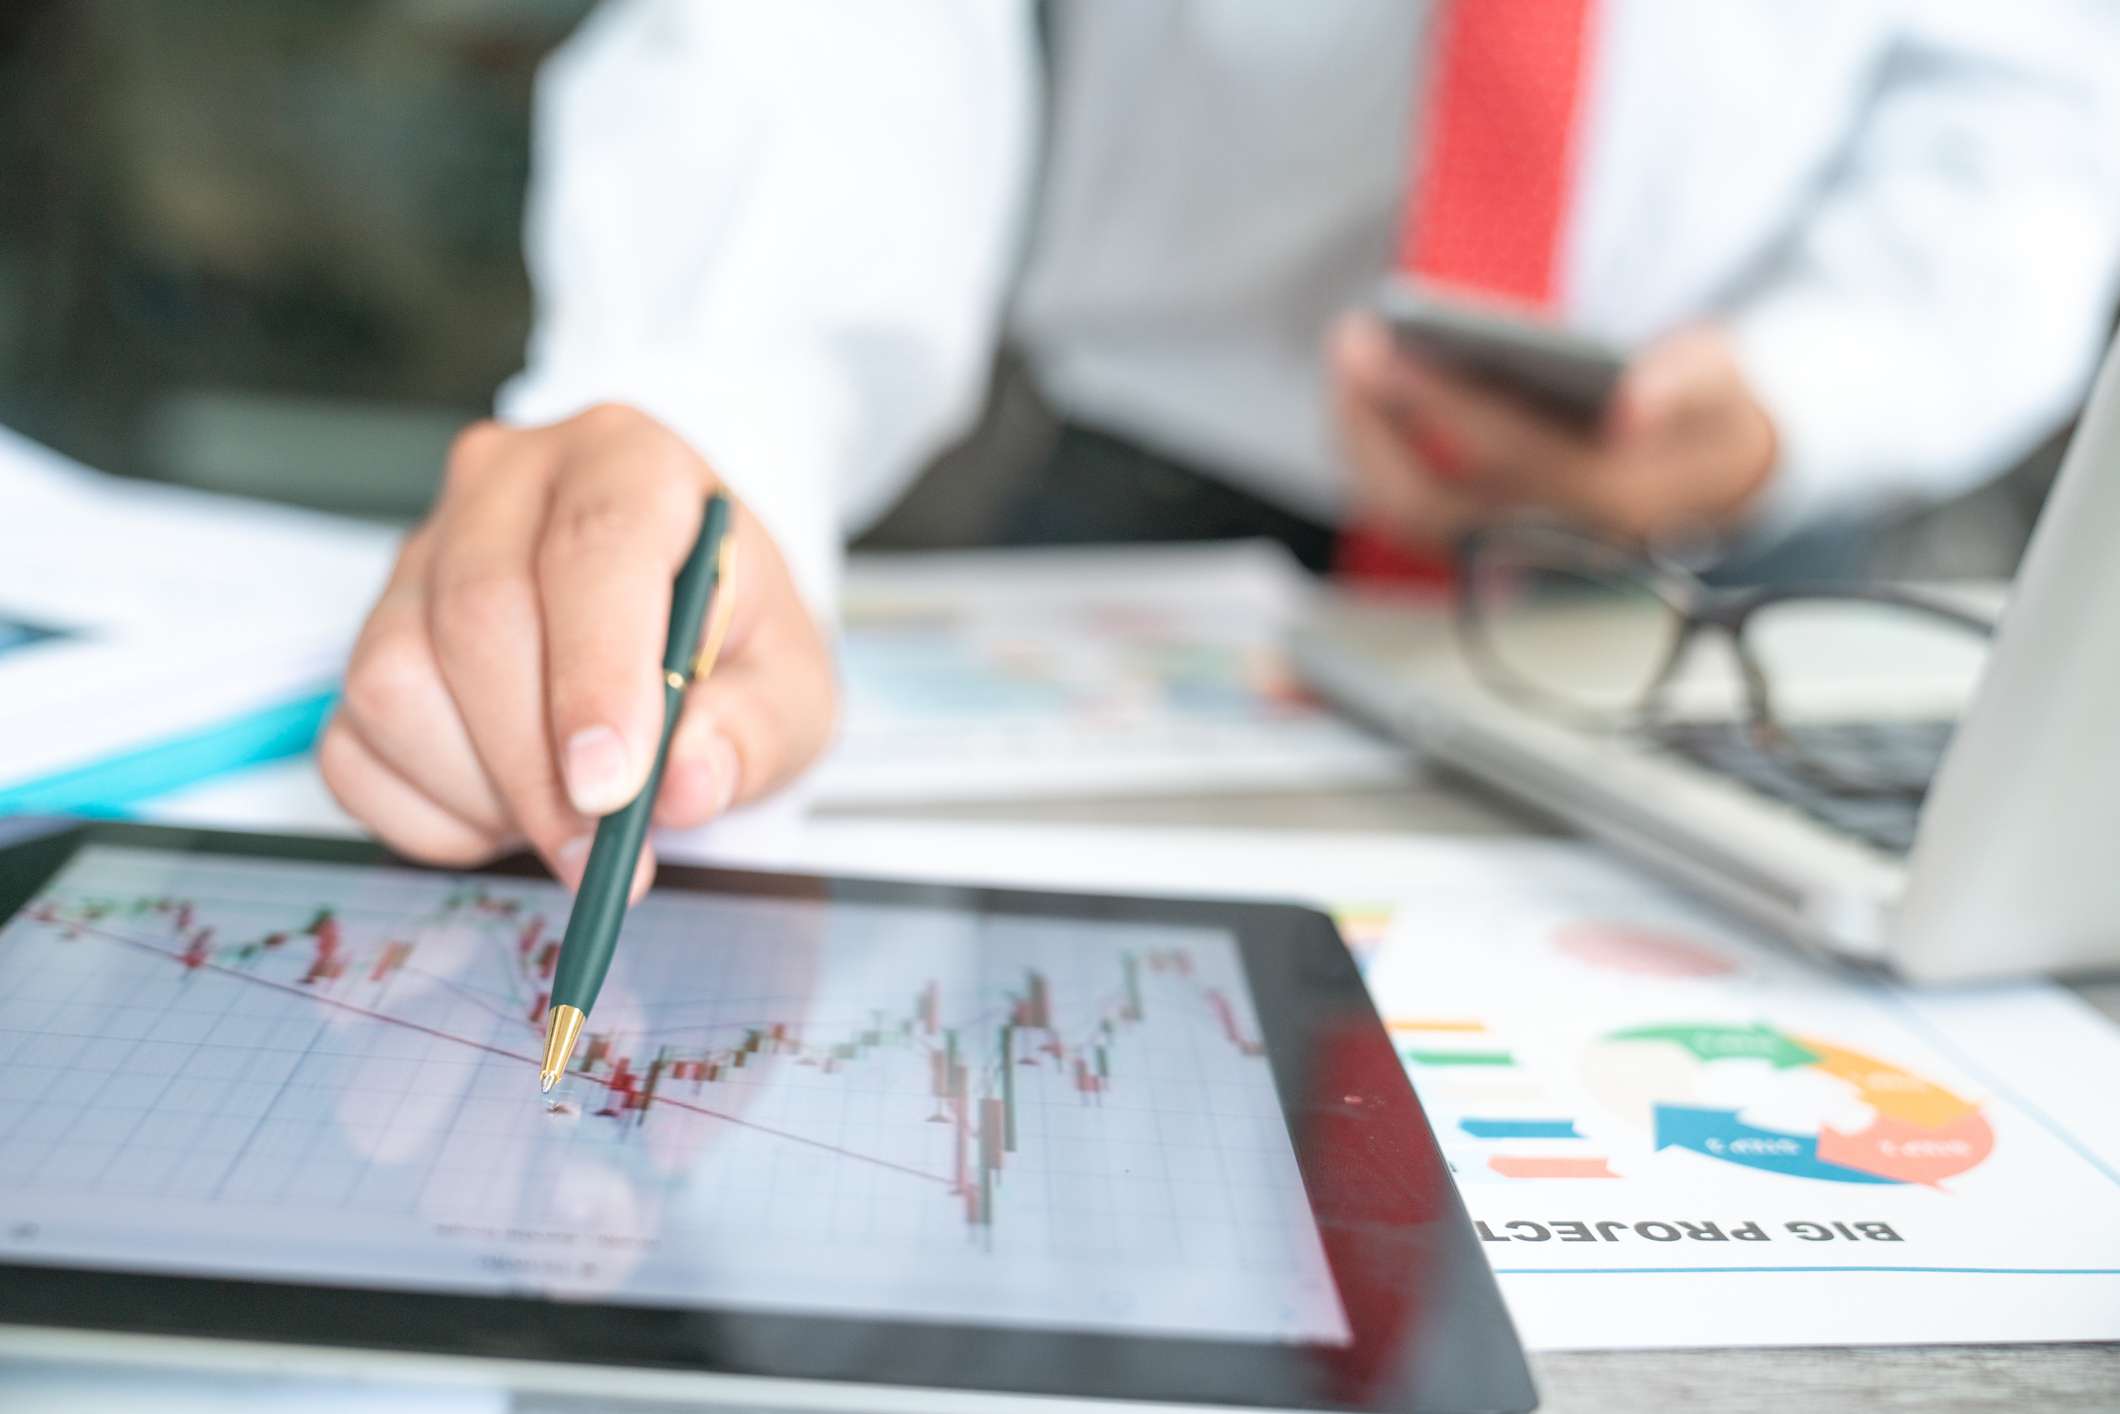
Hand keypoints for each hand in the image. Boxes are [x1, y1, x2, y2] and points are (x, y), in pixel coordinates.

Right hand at [321, 404, 837, 892]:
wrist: (676, 619)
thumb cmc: (727, 639)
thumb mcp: (789, 686)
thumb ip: (754, 732)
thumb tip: (685, 782)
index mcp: (628, 465)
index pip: (595, 548)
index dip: (596, 676)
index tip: (612, 788)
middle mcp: (508, 483)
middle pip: (479, 614)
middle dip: (537, 764)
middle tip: (596, 849)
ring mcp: (422, 551)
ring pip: (395, 677)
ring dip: (480, 786)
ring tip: (560, 811)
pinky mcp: (365, 630)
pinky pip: (351, 742)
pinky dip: (429, 808)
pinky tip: (503, 803)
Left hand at [1329, 314, 1777, 547]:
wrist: (1716, 482)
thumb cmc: (1708, 414)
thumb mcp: (1726, 382)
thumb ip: (1692, 380)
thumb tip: (1634, 403)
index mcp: (1614, 499)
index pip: (1507, 452)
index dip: (1438, 400)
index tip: (1387, 346)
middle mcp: (1553, 538)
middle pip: (1430, 502)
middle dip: (1375, 424)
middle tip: (1352, 340)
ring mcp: (1514, 549)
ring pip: (1409, 515)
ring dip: (1363, 439)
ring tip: (1351, 355)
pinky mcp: (1485, 541)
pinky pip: (1410, 509)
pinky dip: (1374, 453)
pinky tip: (1363, 390)